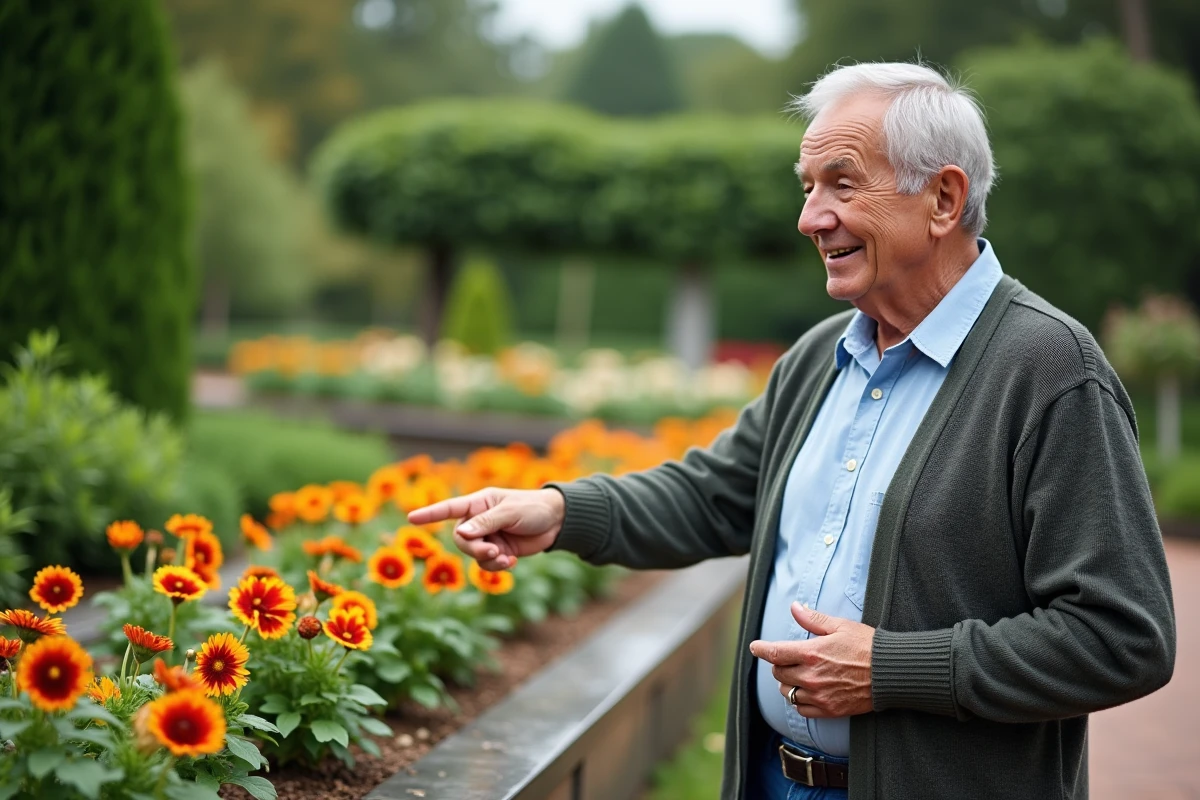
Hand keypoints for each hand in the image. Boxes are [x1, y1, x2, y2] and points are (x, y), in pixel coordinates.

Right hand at [407, 487, 565, 571]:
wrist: (557, 522)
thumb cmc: (533, 508)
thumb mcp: (510, 512)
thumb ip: (486, 523)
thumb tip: (462, 533)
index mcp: (480, 503)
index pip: (450, 508)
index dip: (431, 513)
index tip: (411, 518)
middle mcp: (479, 520)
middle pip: (461, 539)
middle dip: (475, 549)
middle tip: (493, 551)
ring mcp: (488, 536)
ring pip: (473, 554)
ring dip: (487, 560)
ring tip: (506, 557)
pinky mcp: (498, 550)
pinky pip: (486, 564)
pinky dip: (497, 566)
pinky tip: (512, 561)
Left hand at [748, 602, 874, 717]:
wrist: (890, 673)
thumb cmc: (867, 646)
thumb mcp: (840, 626)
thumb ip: (813, 619)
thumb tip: (794, 607)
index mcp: (811, 653)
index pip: (776, 653)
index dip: (761, 649)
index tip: (755, 647)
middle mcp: (811, 677)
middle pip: (779, 674)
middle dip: (779, 665)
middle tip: (787, 658)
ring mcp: (820, 695)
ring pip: (788, 693)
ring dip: (788, 684)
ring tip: (797, 675)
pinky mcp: (829, 710)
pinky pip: (802, 709)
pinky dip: (799, 701)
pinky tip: (806, 692)